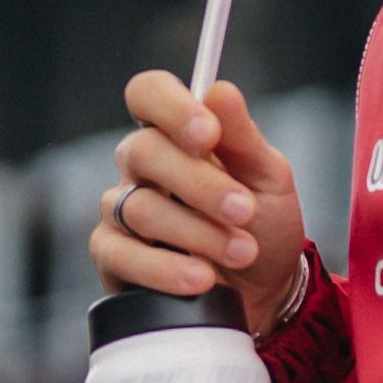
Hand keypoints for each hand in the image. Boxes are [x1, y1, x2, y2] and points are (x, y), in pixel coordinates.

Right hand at [86, 73, 308, 326]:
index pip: (147, 93)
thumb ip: (243, 137)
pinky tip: (202, 278)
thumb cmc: (263, 225)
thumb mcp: (268, 178)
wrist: (266, 291)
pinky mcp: (113, 257)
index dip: (170, 107)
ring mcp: (121, 210)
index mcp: (175, 133)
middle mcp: (140, 167)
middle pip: (142, 151)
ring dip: (198, 232)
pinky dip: (166, 269)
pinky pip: (122, 256)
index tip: (208, 132)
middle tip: (244, 210)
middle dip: (199, 184)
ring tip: (242, 252)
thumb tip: (220, 90)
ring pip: (139, 208)